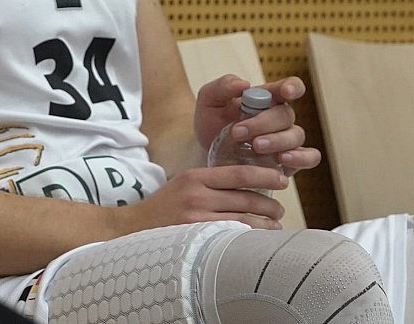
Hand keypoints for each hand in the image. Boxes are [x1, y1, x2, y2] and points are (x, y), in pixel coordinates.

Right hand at [118, 164, 288, 233]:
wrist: (131, 228)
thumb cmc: (164, 207)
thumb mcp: (184, 183)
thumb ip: (211, 182)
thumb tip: (247, 183)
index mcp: (196, 176)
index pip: (238, 172)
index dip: (265, 175)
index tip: (282, 180)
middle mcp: (196, 194)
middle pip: (244, 197)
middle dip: (268, 204)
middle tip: (280, 209)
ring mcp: (195, 218)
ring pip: (241, 219)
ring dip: (263, 223)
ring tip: (275, 226)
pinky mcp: (194, 237)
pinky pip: (229, 236)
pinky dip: (247, 237)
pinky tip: (257, 239)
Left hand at [194, 75, 322, 175]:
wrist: (206, 153)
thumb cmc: (212, 122)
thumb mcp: (209, 100)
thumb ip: (223, 86)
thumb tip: (244, 84)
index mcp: (267, 98)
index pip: (290, 87)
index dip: (292, 87)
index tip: (285, 92)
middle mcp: (280, 118)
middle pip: (286, 115)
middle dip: (263, 123)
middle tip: (237, 132)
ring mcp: (286, 140)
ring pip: (296, 136)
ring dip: (277, 141)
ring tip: (255, 146)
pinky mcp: (289, 162)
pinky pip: (309, 158)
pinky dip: (302, 158)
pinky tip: (283, 160)